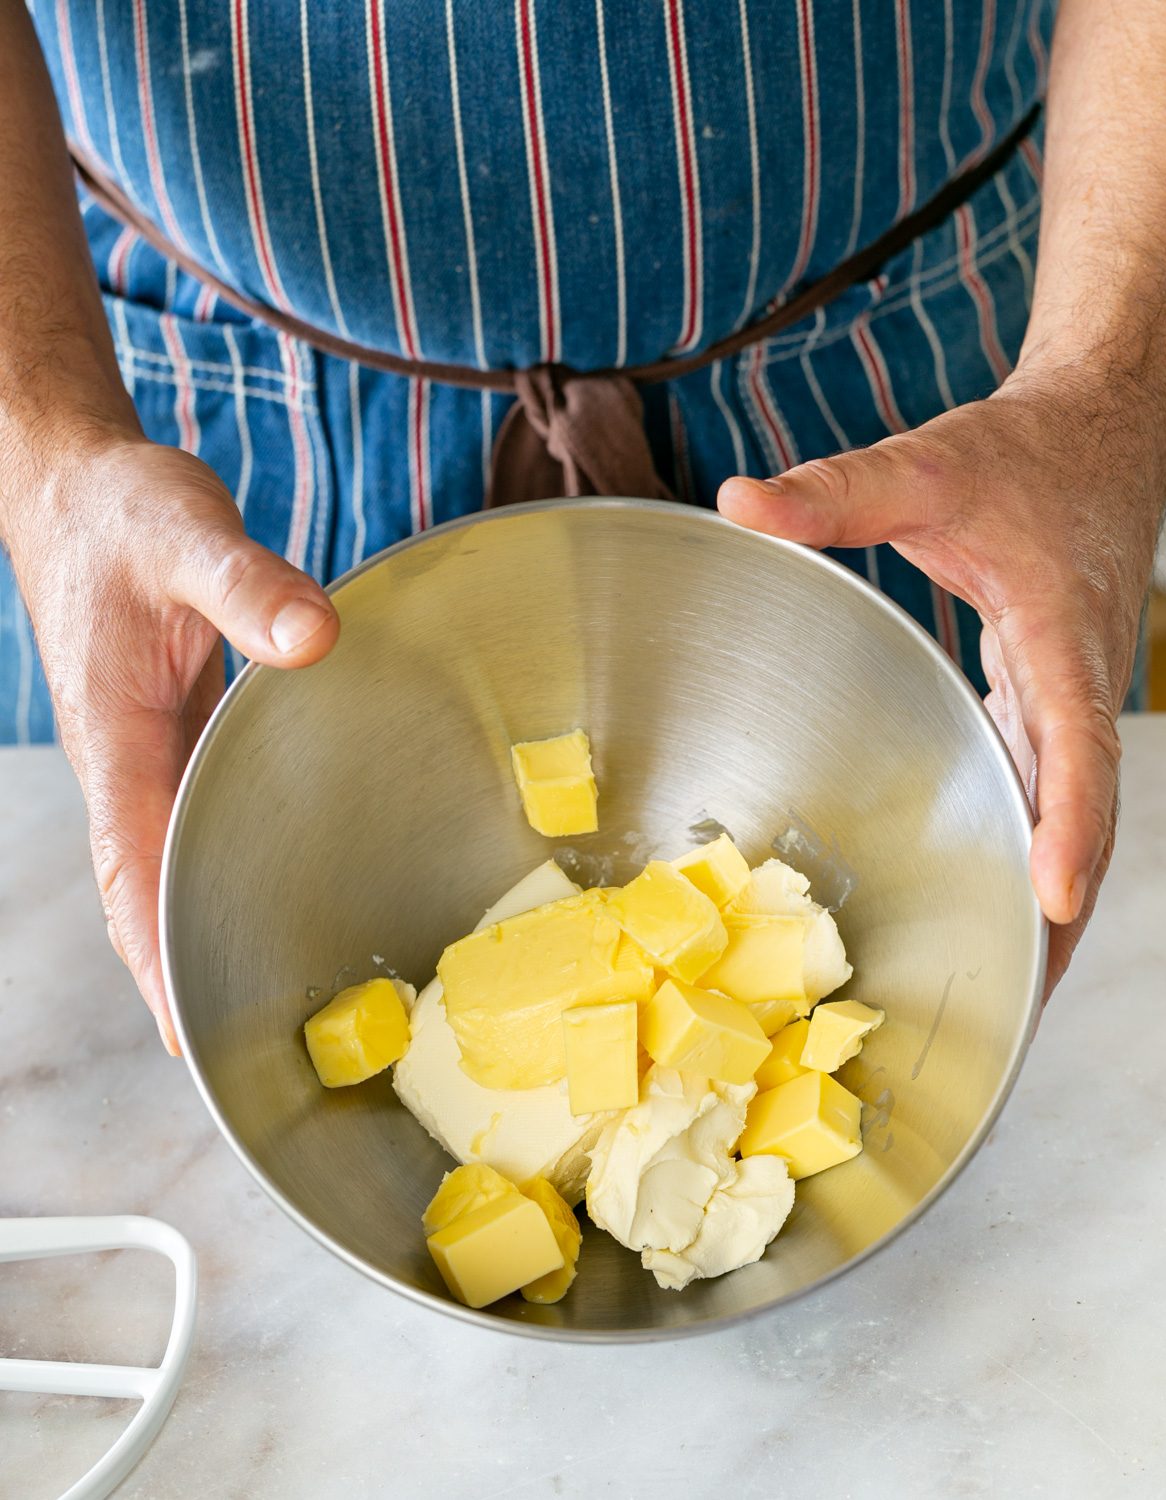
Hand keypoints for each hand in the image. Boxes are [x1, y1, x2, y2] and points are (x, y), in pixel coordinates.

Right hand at [5, 433, 338, 1050]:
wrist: (83, 493)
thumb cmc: (123, 516)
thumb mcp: (187, 535)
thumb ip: (248, 586)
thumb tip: (312, 639)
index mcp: (116, 734)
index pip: (131, 865)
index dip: (154, 951)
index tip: (181, 1029)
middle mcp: (127, 763)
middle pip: (146, 892)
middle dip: (180, 973)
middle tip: (238, 1057)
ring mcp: (146, 756)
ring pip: (168, 865)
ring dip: (200, 930)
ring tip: (260, 1004)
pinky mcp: (171, 738)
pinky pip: (191, 824)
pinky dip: (217, 869)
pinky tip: (261, 892)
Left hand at [718, 364, 1165, 994]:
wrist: (1100, 433)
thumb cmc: (1027, 458)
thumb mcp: (927, 468)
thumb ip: (835, 493)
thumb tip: (740, 502)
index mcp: (1061, 635)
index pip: (1075, 744)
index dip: (1069, 824)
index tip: (1055, 895)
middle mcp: (1077, 684)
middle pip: (1082, 814)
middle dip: (1058, 909)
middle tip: (1021, 1000)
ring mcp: (1069, 701)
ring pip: (1073, 817)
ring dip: (1051, 901)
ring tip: (1013, 990)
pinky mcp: (1051, 702)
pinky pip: (1054, 795)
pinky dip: (1037, 854)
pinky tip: (1004, 902)